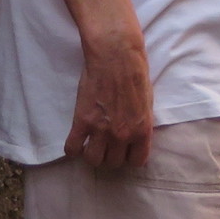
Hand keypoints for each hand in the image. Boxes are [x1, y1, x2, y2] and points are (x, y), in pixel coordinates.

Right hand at [65, 7, 154, 168]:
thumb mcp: (147, 102)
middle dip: (110, 155)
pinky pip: (72, 149)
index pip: (137, 161)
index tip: (125, 150)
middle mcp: (122, 134)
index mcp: (142, 130)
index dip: (130, 156)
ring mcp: (101, 130)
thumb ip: (141, 123)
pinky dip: (73, 148)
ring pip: (93, 160)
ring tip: (92, 143)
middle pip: (113, 163)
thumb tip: (135, 137)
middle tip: (107, 143)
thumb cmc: (135, 73)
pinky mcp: (82, 121)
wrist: (116, 55)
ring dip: (92, 154)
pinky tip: (77, 140)